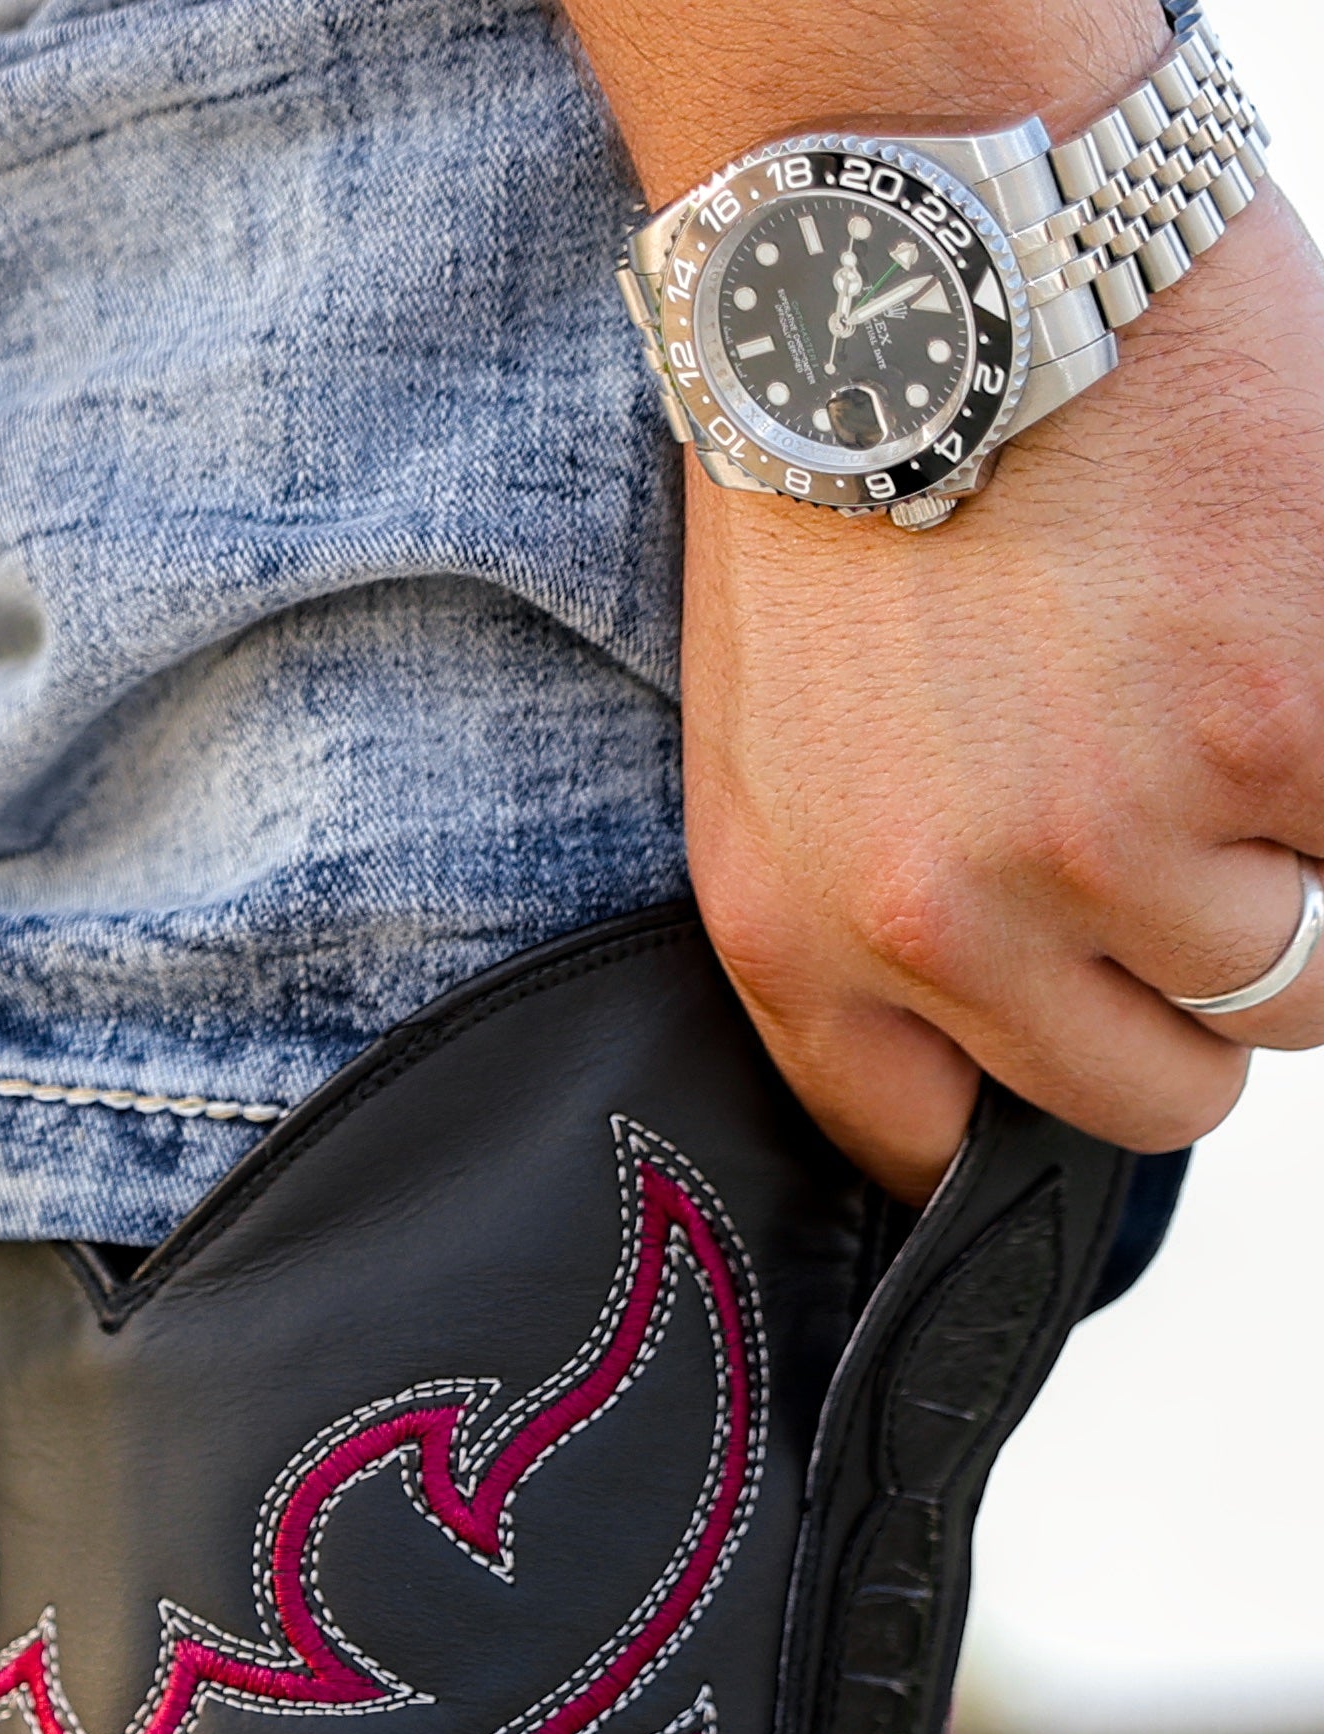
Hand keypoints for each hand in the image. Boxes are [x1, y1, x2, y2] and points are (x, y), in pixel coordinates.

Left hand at [680, 197, 1323, 1198]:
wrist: (921, 287)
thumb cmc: (839, 514)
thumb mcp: (762, 779)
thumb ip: (851, 953)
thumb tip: (967, 1092)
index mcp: (809, 943)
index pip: (945, 1149)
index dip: (1045, 1094)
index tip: (1094, 1032)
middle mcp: (953, 920)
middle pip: (1163, 1085)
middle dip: (1198, 990)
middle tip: (1197, 853)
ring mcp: (1124, 829)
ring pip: (1296, 983)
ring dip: (1299, 880)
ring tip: (1235, 735)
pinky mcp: (1283, 722)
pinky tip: (1291, 686)